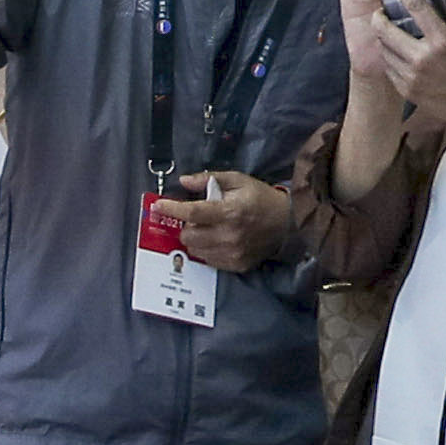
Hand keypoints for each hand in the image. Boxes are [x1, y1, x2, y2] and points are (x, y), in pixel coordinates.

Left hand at [157, 168, 300, 274]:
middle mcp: (229, 235)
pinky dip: (207, 250)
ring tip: (209, 229)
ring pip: (195, 251)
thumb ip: (209, 179)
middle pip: (188, 236)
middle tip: (197, 218)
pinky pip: (208, 260)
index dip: (172, 209)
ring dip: (196, 239)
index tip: (159, 206)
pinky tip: (219, 240)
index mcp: (229, 211)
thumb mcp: (238, 180)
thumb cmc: (260, 198)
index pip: (192, 213)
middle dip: (186, 226)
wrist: (287, 223)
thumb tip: (184, 181)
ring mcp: (232, 253)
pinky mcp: (236, 265)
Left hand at [359, 0, 445, 141]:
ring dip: (382, 37)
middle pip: (386, 30)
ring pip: (384, 50)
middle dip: (379, 17)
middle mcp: (423, 59)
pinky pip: (389, 68)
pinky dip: (389, 56)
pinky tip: (397, 52)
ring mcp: (413, 77)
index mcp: (443, 42)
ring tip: (388, 31)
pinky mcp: (408, 91)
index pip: (416, 7)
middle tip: (381, 11)